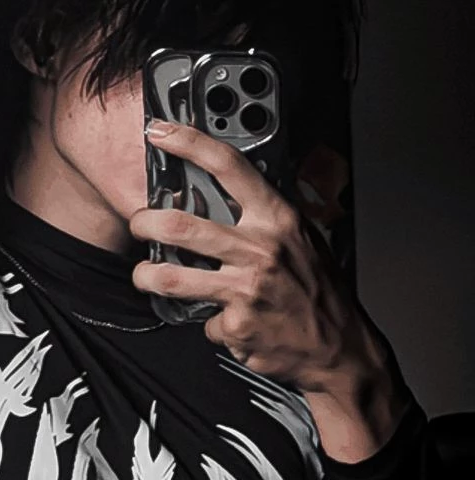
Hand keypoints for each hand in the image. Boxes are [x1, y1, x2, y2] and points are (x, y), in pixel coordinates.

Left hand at [130, 120, 387, 395]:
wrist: (339, 347)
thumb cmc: (320, 291)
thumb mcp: (303, 239)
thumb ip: (267, 217)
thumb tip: (230, 193)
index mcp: (277, 219)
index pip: (228, 167)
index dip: (189, 143)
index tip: (161, 132)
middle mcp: (259, 249)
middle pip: (180, 226)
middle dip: (144, 223)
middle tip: (138, 224)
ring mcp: (246, 289)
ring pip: (172, 278)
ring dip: (147, 276)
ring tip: (146, 275)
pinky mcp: (236, 325)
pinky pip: (204, 320)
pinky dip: (211, 322)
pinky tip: (229, 321)